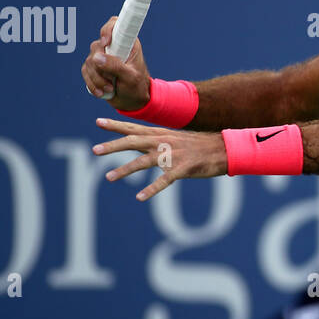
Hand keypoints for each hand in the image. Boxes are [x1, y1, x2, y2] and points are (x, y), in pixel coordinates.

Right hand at [81, 16, 151, 109]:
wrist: (133, 102)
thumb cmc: (137, 87)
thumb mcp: (130, 77)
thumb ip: (115, 66)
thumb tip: (97, 58)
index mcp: (127, 43)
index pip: (115, 25)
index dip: (107, 30)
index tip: (106, 42)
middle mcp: (114, 47)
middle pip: (96, 46)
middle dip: (101, 67)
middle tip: (112, 80)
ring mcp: (103, 57)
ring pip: (89, 61)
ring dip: (97, 78)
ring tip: (110, 88)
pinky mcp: (95, 68)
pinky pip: (85, 71)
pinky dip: (92, 83)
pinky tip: (101, 92)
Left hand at [92, 118, 227, 200]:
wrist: (223, 149)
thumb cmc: (197, 146)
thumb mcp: (174, 139)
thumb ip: (155, 141)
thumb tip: (136, 143)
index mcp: (161, 134)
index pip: (134, 128)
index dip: (116, 125)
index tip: (98, 121)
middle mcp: (163, 142)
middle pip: (133, 142)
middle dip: (113, 146)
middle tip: (95, 150)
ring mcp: (172, 155)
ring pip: (144, 162)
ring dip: (125, 169)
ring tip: (108, 177)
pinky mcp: (182, 169)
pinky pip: (164, 180)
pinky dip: (151, 189)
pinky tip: (140, 197)